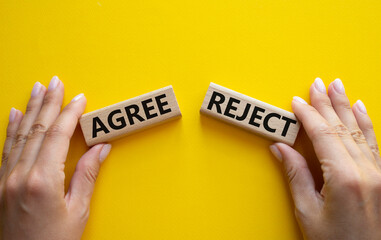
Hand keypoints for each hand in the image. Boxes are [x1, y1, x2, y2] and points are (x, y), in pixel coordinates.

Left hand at [0, 77, 110, 239]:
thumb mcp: (77, 211)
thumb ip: (87, 176)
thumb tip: (100, 149)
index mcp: (42, 181)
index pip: (58, 136)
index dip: (70, 114)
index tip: (79, 99)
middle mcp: (19, 175)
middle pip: (37, 129)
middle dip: (48, 102)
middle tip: (56, 82)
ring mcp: (5, 179)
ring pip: (19, 134)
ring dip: (30, 109)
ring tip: (37, 88)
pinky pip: (6, 147)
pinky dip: (11, 128)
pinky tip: (13, 113)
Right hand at [270, 78, 379, 239]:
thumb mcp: (308, 212)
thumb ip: (296, 176)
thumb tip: (282, 149)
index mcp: (345, 178)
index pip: (323, 134)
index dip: (308, 115)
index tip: (296, 102)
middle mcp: (367, 172)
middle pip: (342, 127)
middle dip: (327, 103)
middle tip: (317, 83)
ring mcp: (379, 174)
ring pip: (360, 130)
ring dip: (346, 106)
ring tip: (338, 87)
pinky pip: (373, 142)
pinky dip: (365, 123)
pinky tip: (361, 110)